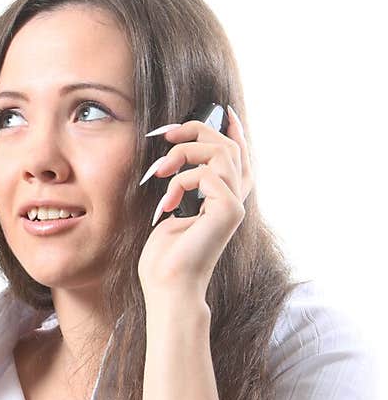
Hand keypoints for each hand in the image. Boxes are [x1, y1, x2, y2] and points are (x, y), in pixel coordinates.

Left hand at [136, 105, 252, 300]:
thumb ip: (182, 185)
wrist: (167, 287)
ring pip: (220, 153)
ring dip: (184, 153)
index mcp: (224, 201)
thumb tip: (174, 161)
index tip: (223, 112)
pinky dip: (180, 181)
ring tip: (159, 171)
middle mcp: (234, 201)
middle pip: (229, 147)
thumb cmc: (165, 258)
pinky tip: (167, 203)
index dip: (234, 131)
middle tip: (165, 135)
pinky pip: (207, 174)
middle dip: (196, 130)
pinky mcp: (228, 211)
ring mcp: (234, 206)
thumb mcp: (172, 210)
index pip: (240, 157)